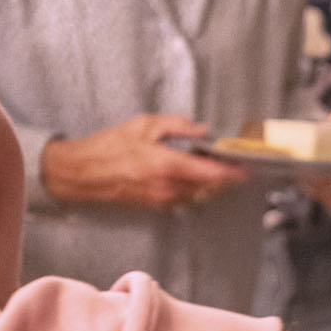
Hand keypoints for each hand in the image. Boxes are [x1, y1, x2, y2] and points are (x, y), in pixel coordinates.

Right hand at [40, 116, 247, 209]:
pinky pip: (183, 198)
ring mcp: (162, 200)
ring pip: (197, 194)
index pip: (212, 175)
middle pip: (209, 187)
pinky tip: (185, 171)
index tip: (247, 170)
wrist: (83, 173)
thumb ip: (178, 126)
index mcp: (168, 165)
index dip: (233, 174)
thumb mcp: (145, 125)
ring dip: (206, 182)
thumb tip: (202, 129)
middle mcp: (168, 187)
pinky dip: (191, 186)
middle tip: (223, 159)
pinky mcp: (155, 206)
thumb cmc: (110, 147)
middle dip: (220, 175)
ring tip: (203, 162)